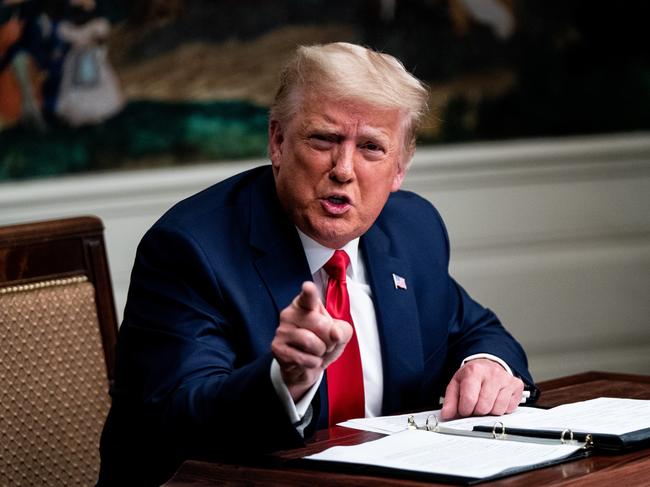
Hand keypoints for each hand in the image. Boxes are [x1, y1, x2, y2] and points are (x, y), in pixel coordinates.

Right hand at [271, 281, 352, 401]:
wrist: (307, 366)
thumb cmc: (322, 343)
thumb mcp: (339, 334)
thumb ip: (342, 330)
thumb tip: (335, 334)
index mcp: (304, 304)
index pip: (308, 296)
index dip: (309, 292)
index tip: (308, 287)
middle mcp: (290, 313)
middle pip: (320, 324)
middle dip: (329, 339)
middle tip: (324, 342)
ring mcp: (282, 330)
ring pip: (311, 342)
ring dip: (320, 352)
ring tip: (316, 351)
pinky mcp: (277, 348)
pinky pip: (305, 358)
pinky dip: (313, 363)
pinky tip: (308, 360)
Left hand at [440, 358, 523, 419]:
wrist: (487, 364)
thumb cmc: (472, 376)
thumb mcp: (456, 384)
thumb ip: (450, 401)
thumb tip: (446, 415)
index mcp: (474, 371)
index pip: (469, 400)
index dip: (464, 410)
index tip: (464, 408)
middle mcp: (492, 373)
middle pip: (484, 407)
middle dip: (477, 412)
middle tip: (475, 405)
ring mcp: (506, 379)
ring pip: (498, 410)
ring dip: (489, 411)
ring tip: (485, 401)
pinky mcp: (517, 385)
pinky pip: (509, 408)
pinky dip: (502, 409)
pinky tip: (496, 399)